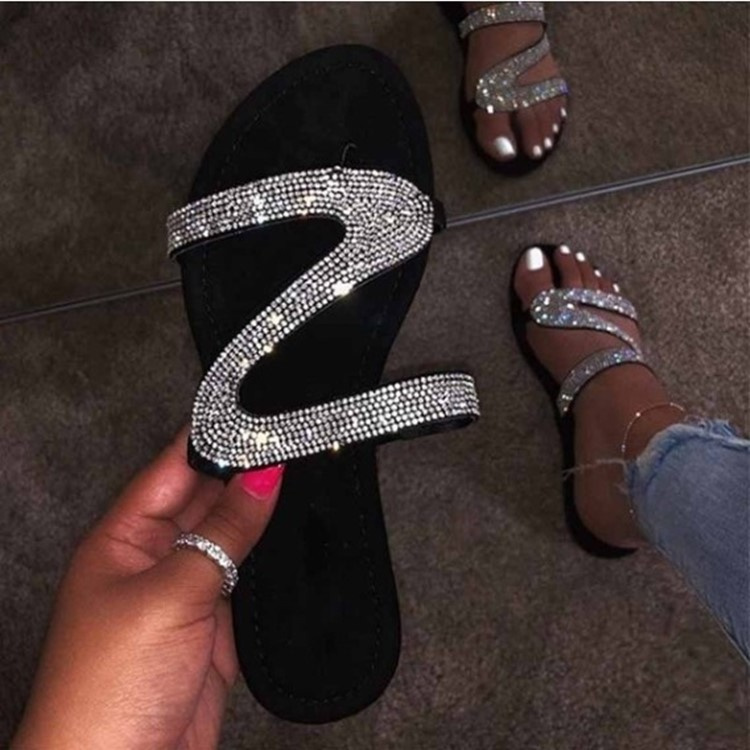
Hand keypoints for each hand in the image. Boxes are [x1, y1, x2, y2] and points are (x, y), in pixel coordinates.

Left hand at [13, 428, 283, 749]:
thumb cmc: (106, 690)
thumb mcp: (170, 594)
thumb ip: (223, 533)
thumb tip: (263, 477)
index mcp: (123, 538)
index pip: (173, 467)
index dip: (213, 439)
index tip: (257, 416)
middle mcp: (154, 558)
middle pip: (207, 498)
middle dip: (246, 473)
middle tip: (292, 444)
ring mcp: (186, 590)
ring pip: (232, 536)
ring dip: (262, 515)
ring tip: (302, 480)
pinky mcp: (215, 624)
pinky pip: (248, 576)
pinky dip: (272, 559)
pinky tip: (294, 537)